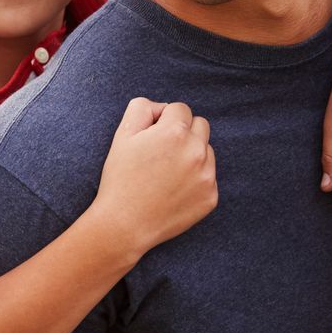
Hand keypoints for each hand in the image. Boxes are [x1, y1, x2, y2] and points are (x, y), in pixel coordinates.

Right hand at [92, 97, 216, 255]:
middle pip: (200, 125)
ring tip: (166, 174)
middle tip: (161, 153)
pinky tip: (173, 190)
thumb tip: (162, 108)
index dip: (163, 120)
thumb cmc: (120, 178)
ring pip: (206, 151)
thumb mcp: (122, 134)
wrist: (124, 225)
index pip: (180, 109)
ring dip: (191, 155)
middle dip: (183, 132)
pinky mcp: (211, 197)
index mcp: (175, 132)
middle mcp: (196, 151)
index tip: (151, 138)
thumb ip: (142, 107)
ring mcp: (207, 176)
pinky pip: (208, 177)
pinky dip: (195, 180)